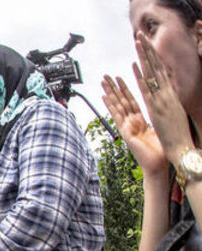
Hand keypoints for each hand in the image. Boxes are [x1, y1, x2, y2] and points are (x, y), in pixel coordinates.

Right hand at [102, 76, 168, 179]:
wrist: (158, 164)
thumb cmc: (160, 151)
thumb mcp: (159, 130)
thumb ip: (156, 120)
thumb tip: (161, 111)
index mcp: (140, 122)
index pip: (132, 102)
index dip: (126, 90)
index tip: (120, 79)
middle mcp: (132, 123)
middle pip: (122, 101)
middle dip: (114, 88)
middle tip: (106, 76)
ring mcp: (127, 127)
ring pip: (118, 106)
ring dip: (110, 93)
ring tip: (103, 81)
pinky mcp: (126, 132)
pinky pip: (117, 116)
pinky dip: (111, 106)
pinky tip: (105, 97)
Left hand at [133, 32, 194, 166]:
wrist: (182, 148)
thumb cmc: (178, 134)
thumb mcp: (174, 113)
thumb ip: (170, 101)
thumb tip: (168, 92)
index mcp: (171, 95)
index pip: (161, 72)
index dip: (154, 58)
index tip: (148, 46)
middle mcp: (167, 94)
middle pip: (156, 68)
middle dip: (148, 52)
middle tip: (140, 36)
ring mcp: (162, 99)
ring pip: (151, 74)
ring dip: (144, 58)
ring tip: (138, 42)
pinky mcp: (157, 108)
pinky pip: (147, 90)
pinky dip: (141, 77)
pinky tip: (135, 66)